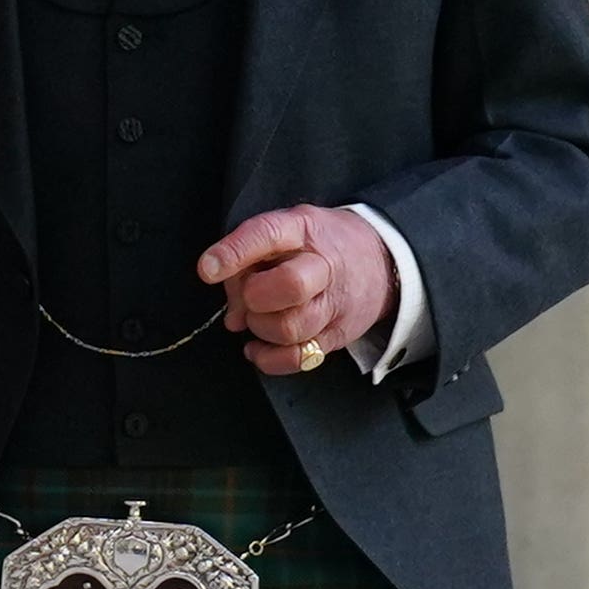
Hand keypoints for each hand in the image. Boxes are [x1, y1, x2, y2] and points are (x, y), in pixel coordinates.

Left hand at [197, 204, 391, 377]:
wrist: (381, 261)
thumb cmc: (318, 245)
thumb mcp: (288, 232)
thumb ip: (249, 263)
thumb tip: (232, 316)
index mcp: (304, 230)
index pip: (268, 234)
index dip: (235, 253)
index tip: (207, 270)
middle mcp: (324, 266)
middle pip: (290, 286)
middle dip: (255, 296)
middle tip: (251, 297)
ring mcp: (334, 305)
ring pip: (291, 328)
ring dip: (261, 328)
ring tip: (259, 317)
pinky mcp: (336, 337)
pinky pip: (297, 359)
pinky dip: (269, 359)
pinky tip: (258, 347)